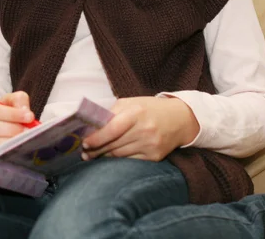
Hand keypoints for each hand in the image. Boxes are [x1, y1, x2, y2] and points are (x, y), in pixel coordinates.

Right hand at [0, 91, 34, 160]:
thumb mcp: (7, 102)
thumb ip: (17, 100)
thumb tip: (25, 111)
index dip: (11, 114)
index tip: (28, 116)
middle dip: (10, 128)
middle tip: (26, 129)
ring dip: (9, 141)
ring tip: (23, 138)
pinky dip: (5, 153)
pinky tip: (16, 148)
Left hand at [82, 96, 199, 161]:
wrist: (180, 119)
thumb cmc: (150, 109)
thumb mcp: (132, 103)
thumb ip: (112, 112)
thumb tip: (91, 125)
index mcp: (137, 112)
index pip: (112, 128)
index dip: (96, 137)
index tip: (84, 142)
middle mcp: (145, 129)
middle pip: (114, 144)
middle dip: (96, 149)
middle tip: (84, 151)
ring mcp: (151, 145)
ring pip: (120, 155)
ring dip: (104, 156)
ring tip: (92, 155)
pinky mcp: (155, 157)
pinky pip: (130, 161)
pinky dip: (118, 160)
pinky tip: (109, 158)